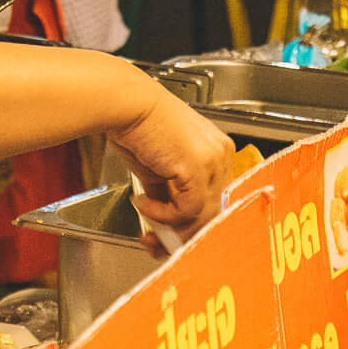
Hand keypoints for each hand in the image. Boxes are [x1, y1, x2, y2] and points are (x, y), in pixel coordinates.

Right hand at [105, 78, 234, 232]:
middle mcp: (220, 155)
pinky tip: (144, 205)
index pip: (216, 197)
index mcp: (216, 150)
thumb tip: (162, 212)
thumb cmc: (136, 123)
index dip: (193, 221)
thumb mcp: (155, 164)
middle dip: (184, 234)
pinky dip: (163, 216)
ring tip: (149, 229)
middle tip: (159, 244)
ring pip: (203, 215)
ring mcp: (212, 162)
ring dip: (172, 229)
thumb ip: (165, 189)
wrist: (127, 104)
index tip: (171, 234)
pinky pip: (186, 211)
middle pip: (214, 211)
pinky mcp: (197, 169)